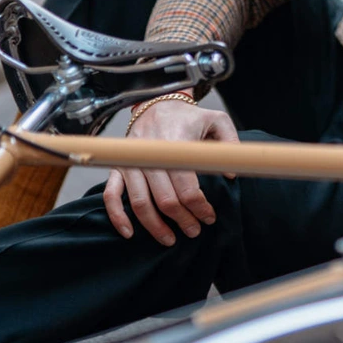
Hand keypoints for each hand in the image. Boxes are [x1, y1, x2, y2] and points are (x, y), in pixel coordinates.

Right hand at [104, 97, 238, 245]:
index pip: (187, 186)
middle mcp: (151, 154)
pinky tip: (129, 233)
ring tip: (170, 240)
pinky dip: (117, 216)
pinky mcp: (118, 166)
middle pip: (165, 199)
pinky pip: (111, 195)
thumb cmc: (188, 117)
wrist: (156, 103)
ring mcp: (131, 161)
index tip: (209, 217)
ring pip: (140, 203)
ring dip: (155, 226)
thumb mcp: (217, 120)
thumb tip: (230, 174)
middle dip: (182, 220)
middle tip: (194, 231)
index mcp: (176, 142)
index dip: (199, 207)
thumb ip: (229, 143)